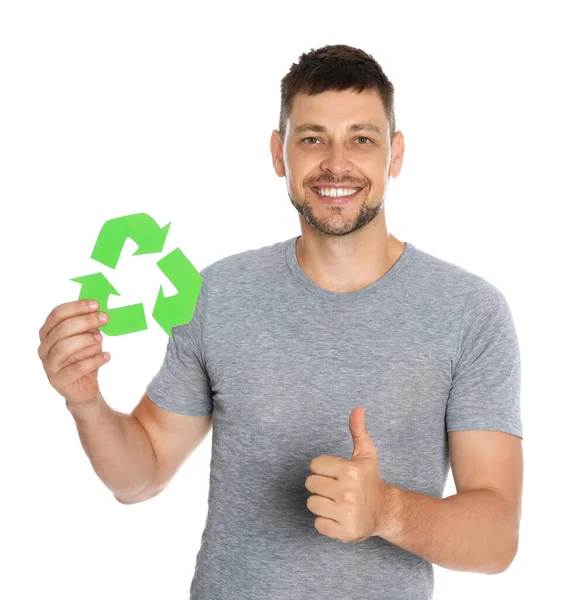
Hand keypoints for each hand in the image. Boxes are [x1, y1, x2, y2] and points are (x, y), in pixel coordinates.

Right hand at [38, 299, 110, 407]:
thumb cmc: (84, 358)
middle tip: (104, 318)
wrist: (83, 387)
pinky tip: (106, 356)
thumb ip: (89, 326)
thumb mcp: (87, 338)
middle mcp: (44, 348)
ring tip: (101, 340)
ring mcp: (49, 365)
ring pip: (64, 347)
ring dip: (86, 340)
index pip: (58, 314)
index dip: (77, 307)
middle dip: (85, 321)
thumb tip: (99, 312)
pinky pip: (76, 368)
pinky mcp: (59, 380)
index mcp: (48, 332)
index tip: (96, 305)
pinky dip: (94, 360)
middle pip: (62, 329)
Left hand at [305, 406, 386, 542]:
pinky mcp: (343, 532)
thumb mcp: (366, 454)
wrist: (385, 511)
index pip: (314, 465)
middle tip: (336, 488)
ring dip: (322, 503)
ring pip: (312, 504)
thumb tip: (357, 408)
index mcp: (350, 471)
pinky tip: (339, 516)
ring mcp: (345, 513)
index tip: (336, 473)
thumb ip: (358, 430)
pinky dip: (326, 521)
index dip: (323, 468)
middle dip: (321, 485)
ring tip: (337, 502)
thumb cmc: (370, 479)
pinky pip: (318, 524)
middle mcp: (347, 492)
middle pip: (310, 484)